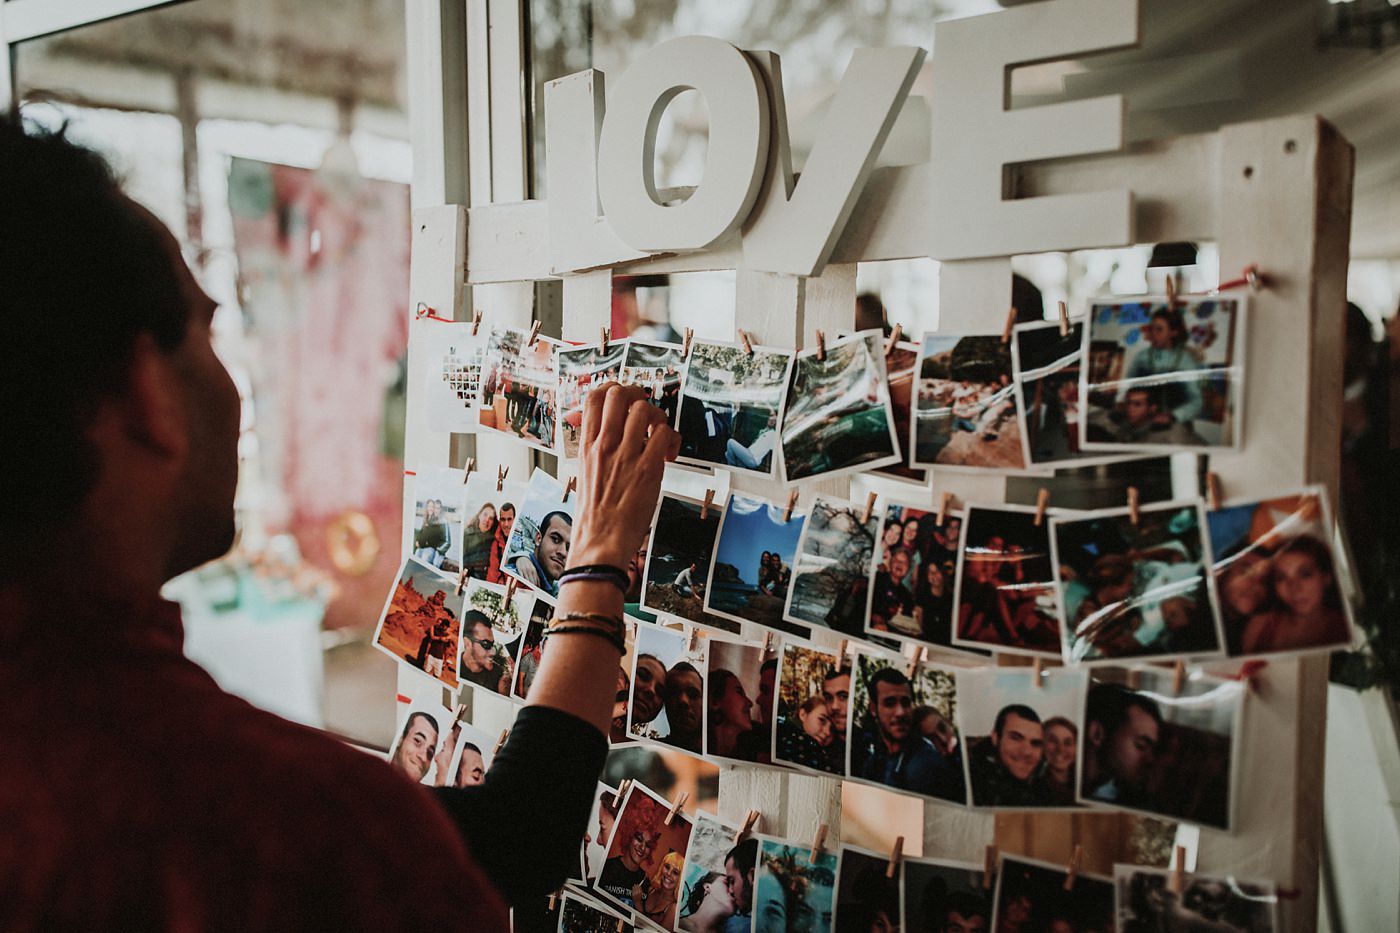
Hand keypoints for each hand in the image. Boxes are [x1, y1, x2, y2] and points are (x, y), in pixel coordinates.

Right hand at [571, 382, 679, 567]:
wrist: (600, 542)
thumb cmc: (593, 514)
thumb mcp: (583, 473)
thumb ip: (591, 447)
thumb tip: (588, 426)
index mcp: (586, 445)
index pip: (593, 397)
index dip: (612, 390)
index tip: (623, 398)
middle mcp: (605, 445)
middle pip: (619, 394)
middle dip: (637, 396)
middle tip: (645, 413)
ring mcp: (626, 455)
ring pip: (644, 409)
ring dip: (657, 417)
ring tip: (658, 435)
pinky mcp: (648, 469)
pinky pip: (664, 434)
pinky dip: (671, 439)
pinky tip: (668, 455)